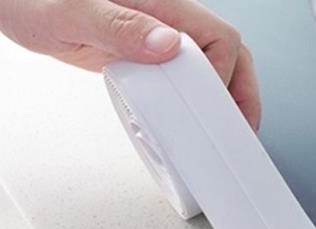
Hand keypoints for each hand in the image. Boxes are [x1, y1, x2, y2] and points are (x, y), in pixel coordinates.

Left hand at [0, 0, 260, 129]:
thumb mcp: (73, 13)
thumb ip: (120, 25)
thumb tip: (168, 45)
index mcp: (162, 5)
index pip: (218, 38)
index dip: (224, 76)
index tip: (212, 108)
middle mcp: (168, 21)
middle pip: (228, 52)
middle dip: (242, 92)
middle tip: (243, 130)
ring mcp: (159, 39)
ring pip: (212, 66)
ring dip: (226, 97)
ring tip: (230, 130)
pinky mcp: (146, 56)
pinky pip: (186, 76)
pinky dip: (199, 100)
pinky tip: (196, 119)